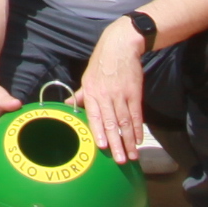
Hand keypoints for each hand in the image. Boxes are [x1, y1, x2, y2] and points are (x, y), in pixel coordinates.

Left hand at [80, 20, 151, 165]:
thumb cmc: (101, 63)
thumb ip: (81, 95)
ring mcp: (121, 94)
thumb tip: (68, 105)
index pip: (94, 116)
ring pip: (125, 121)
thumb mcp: (87, 77)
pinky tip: (139, 140)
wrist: (119, 47)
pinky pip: (137, 114)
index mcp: (91, 92)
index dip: (98, 131)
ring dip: (129, 140)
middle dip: (116, 143)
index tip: (102, 147)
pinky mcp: (134, 93)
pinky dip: (138, 128)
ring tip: (132, 155)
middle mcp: (105, 95)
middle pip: (111, 122)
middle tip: (120, 160)